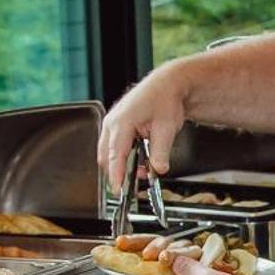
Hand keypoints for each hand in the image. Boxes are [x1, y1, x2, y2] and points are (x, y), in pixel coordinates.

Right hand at [97, 66, 188, 190]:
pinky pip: (113, 146)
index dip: (116, 175)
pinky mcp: (115, 126)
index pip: (115, 155)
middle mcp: (111, 123)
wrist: (167, 85)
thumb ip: (161, 152)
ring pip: (108, 153)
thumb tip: (158, 170)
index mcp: (121, 122)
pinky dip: (123, 156)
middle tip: (139, 181)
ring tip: (145, 169)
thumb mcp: (167, 128)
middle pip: (107, 157)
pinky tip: (140, 158)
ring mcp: (111, 124)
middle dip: (120, 172)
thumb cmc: (165, 100)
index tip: (119, 189)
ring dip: (123, 164)